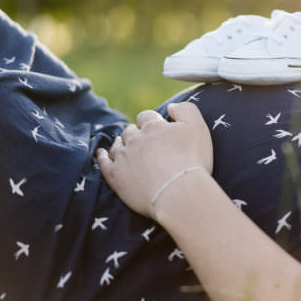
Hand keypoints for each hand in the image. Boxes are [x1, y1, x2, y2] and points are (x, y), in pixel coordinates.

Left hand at [97, 102, 212, 217]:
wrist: (180, 194)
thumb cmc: (192, 161)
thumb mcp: (198, 128)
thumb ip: (186, 109)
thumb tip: (170, 106)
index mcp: (153, 126)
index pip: (146, 116)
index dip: (151, 122)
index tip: (158, 130)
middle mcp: (135, 139)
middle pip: (130, 130)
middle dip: (137, 134)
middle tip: (146, 144)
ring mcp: (123, 157)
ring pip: (117, 145)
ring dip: (122, 144)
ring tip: (127, 149)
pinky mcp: (115, 176)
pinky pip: (103, 162)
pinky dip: (101, 157)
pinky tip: (101, 154)